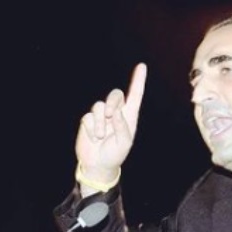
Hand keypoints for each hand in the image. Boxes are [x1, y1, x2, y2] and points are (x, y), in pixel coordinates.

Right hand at [75, 63, 146, 186]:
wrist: (98, 165)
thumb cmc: (115, 154)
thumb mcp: (124, 142)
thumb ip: (122, 126)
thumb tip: (115, 111)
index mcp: (129, 116)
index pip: (135, 95)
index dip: (138, 80)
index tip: (142, 66)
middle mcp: (115, 113)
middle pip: (114, 95)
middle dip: (112, 102)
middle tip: (110, 114)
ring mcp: (101, 116)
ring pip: (99, 106)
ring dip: (100, 123)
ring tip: (101, 137)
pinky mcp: (89, 121)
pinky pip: (89, 117)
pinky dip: (92, 129)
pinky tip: (94, 138)